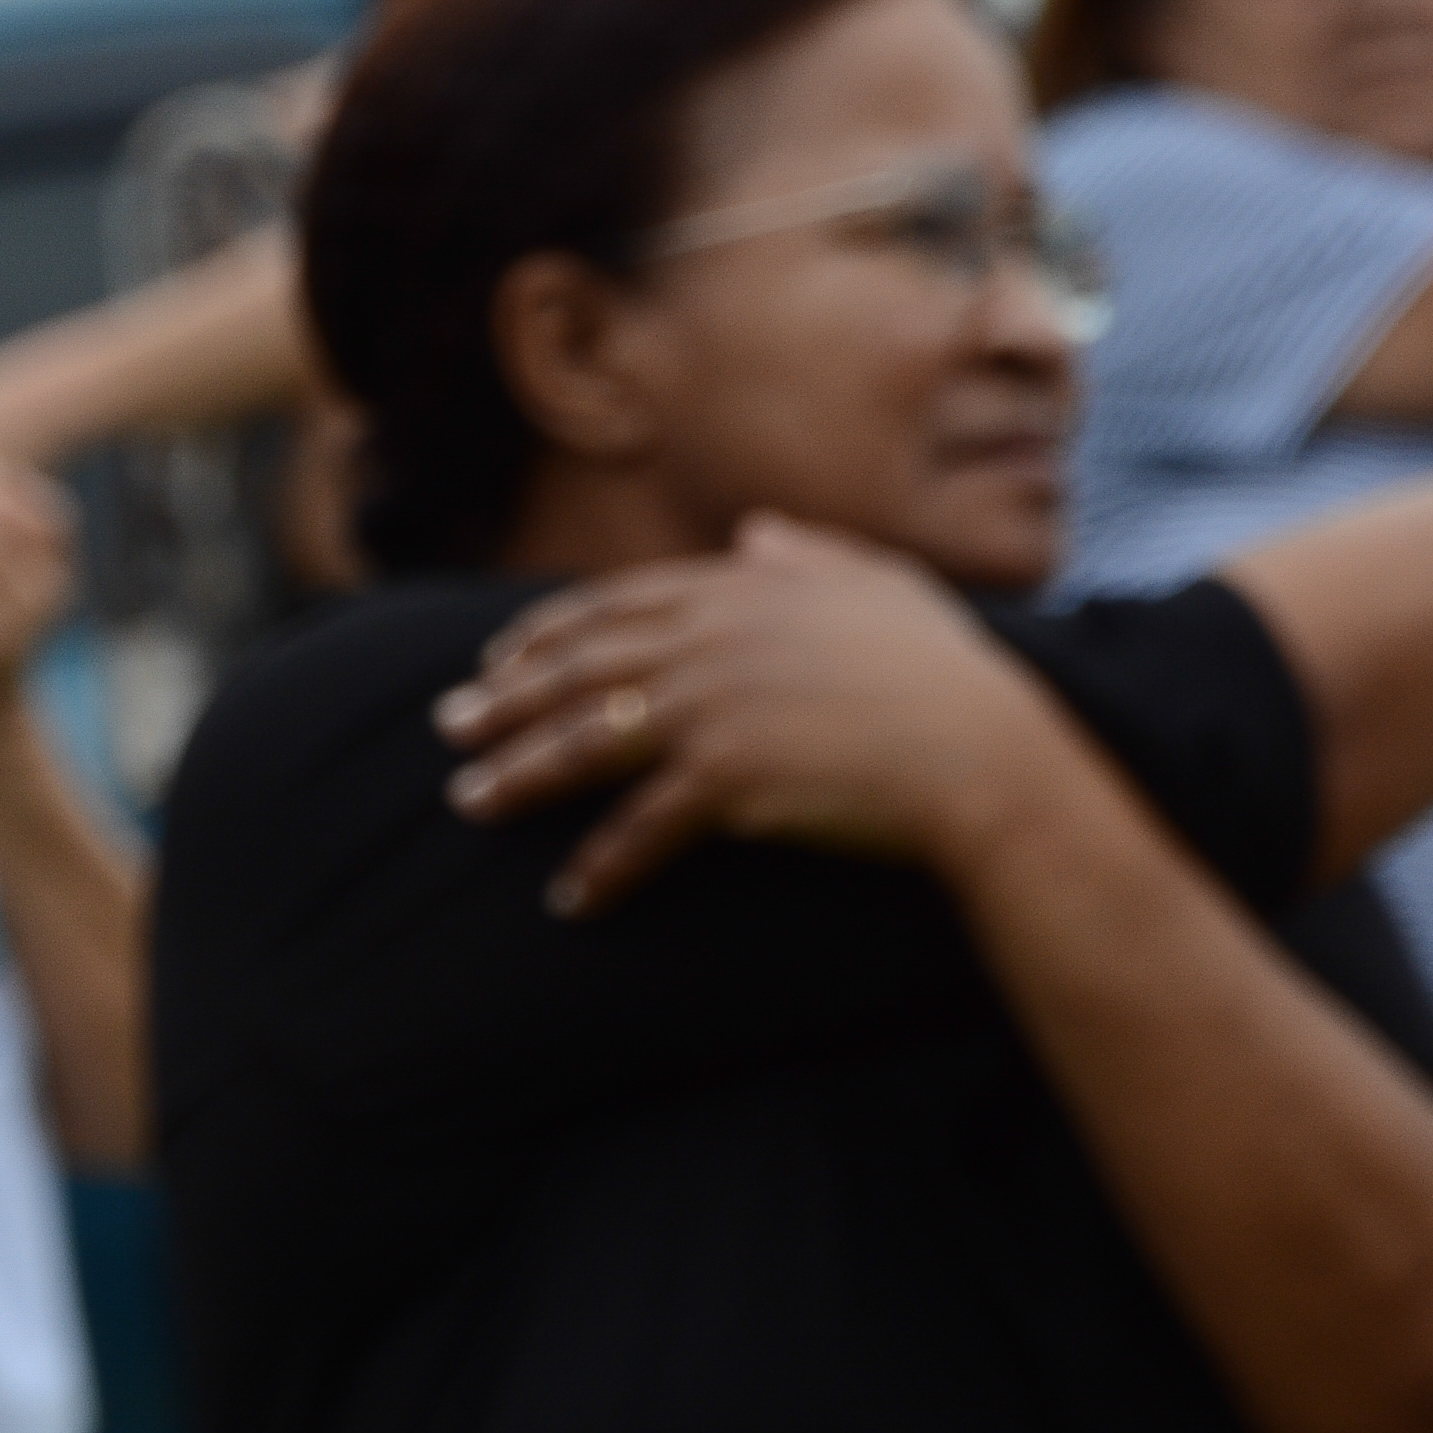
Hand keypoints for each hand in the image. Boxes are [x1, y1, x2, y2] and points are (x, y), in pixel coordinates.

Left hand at [432, 513, 1095, 913]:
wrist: (984, 753)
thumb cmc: (946, 674)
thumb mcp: (881, 587)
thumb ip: (808, 555)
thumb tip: (755, 532)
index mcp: (741, 588)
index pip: (614, 603)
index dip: (545, 631)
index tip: (498, 655)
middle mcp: (712, 640)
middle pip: (580, 667)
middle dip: (504, 698)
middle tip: (449, 727)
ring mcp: (713, 708)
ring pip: (586, 739)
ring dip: (519, 774)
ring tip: (470, 801)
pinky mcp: (725, 780)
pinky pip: (640, 829)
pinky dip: (600, 867)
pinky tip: (569, 899)